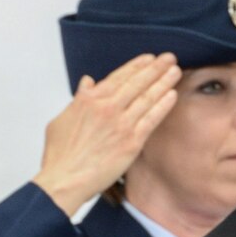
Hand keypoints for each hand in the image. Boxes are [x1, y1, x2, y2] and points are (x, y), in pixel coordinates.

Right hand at [33, 53, 180, 214]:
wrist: (65, 179)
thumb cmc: (60, 154)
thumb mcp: (62, 119)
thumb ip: (78, 98)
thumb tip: (87, 82)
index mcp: (89, 100)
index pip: (118, 76)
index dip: (137, 66)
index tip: (149, 58)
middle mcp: (107, 108)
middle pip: (137, 83)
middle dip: (155, 68)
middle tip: (169, 57)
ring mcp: (121, 124)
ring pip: (147, 98)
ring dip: (163, 82)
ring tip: (175, 71)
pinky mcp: (132, 142)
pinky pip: (151, 119)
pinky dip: (163, 106)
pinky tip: (172, 95)